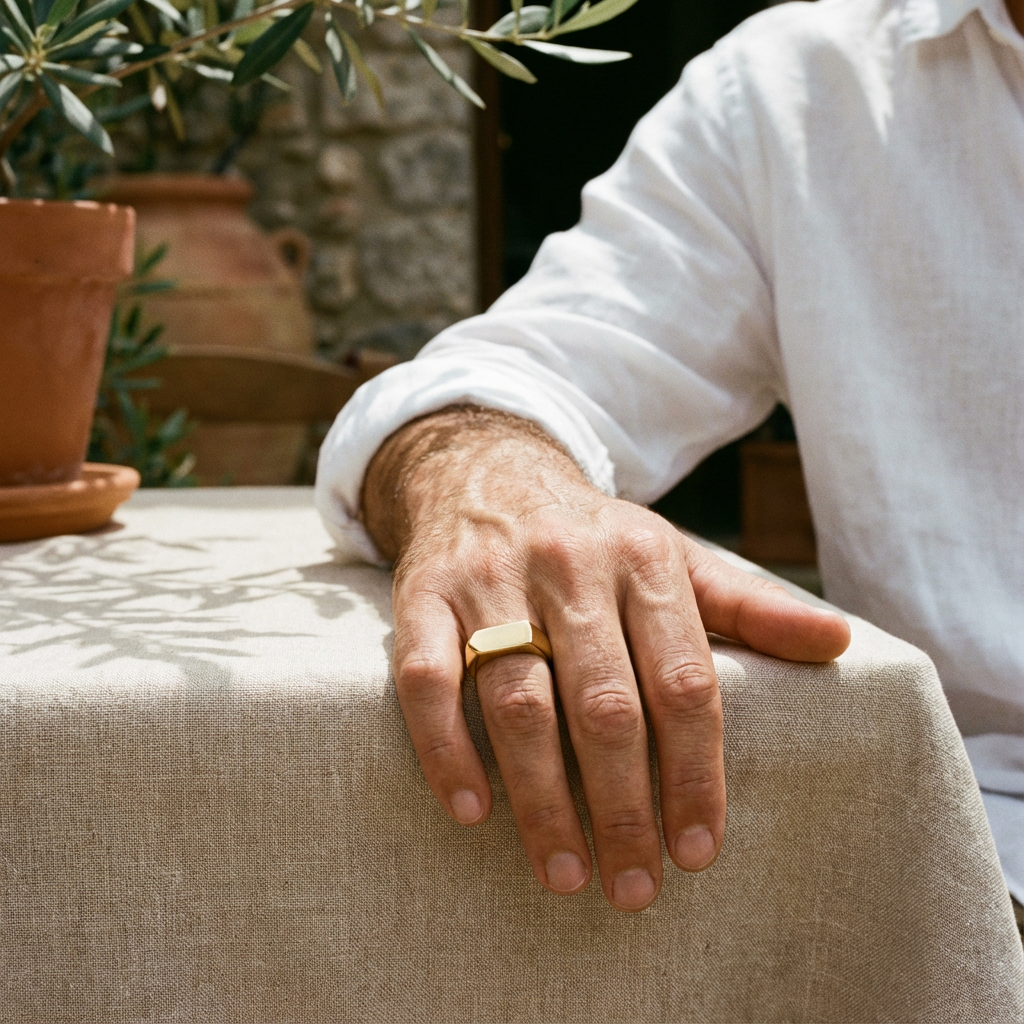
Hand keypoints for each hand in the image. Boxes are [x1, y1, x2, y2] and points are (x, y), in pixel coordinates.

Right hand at [362, 406, 850, 911]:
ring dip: (542, 798)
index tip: (697, 850)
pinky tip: (472, 811)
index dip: (695, 773)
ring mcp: (490, 579)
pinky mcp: (423, 593)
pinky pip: (427, 678)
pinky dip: (447, 748)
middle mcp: (569, 566)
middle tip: (634, 885)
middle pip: (604, 703)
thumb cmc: (594, 538)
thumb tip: (837, 644)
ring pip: (519, 699)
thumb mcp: (674, 557)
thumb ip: (749, 606)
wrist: (487, 473)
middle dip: (623, 805)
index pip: (683, 681)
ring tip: (564, 873)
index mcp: (644, 561)